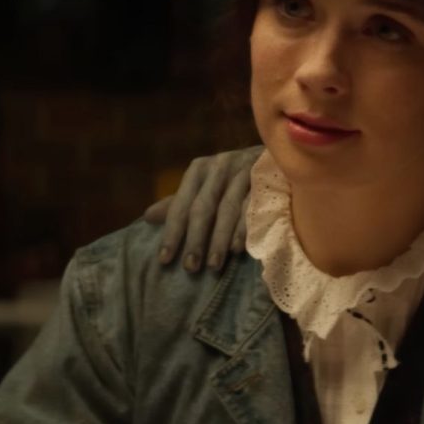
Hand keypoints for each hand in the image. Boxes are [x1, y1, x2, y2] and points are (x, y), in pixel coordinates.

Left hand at [146, 146, 263, 271]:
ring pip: (227, 209)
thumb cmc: (235, 175)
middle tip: (190, 268)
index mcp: (199, 169)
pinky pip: (252, 207)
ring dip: (219, 239)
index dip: (172, 232)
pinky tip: (237, 249)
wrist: (276, 155)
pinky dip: (244, 228)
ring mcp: (244, 171)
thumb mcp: (206, 185)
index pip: (181, 204)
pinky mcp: (265, 178)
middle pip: (203, 207)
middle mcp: (219, 166)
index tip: (164, 260)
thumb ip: (181, 202)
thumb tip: (148, 217)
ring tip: (213, 265)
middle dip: (195, 239)